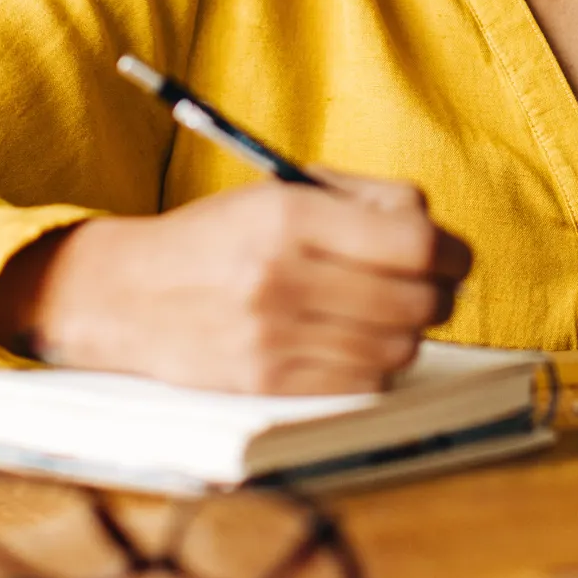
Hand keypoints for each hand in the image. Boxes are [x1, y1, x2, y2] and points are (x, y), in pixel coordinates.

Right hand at [0, 173, 472, 394]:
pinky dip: (373, 366)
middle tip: (428, 286)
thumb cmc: (218, 238)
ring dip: (406, 332)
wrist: (127, 296)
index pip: (413, 242)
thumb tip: (436, 234)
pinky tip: (353, 344)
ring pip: (398, 347)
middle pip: (417, 300)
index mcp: (288, 217)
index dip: (449, 250)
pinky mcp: (268, 385)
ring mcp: (275, 338)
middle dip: (437, 292)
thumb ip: (361, 201)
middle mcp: (282, 277)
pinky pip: (363, 384)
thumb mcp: (279, 192)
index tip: (450, 254)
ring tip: (382, 314)